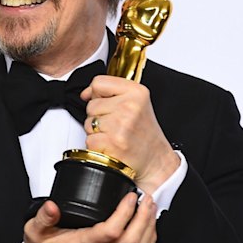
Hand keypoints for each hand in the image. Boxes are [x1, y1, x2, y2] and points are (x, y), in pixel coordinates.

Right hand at [22, 193, 156, 242]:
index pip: (110, 232)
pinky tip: (148, 224)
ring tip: (150, 208)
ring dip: (149, 228)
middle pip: (131, 242)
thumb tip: (52, 206)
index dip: (124, 214)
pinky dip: (148, 239)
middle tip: (147, 198)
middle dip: (143, 219)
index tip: (130, 196)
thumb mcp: (35, 230)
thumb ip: (42, 217)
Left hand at [80, 75, 178, 194]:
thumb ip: (112, 92)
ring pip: (89, 123)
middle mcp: (129, 106)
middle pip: (91, 104)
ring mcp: (121, 124)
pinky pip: (89, 140)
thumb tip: (87, 93)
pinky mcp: (113, 142)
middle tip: (116, 124)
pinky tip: (112, 145)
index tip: (103, 102)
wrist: (155, 159)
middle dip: (99, 116)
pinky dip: (97, 145)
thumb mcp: (137, 103)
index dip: (96, 94)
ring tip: (114, 134)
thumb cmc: (145, 133)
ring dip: (97, 132)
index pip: (99, 83)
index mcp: (136, 92)